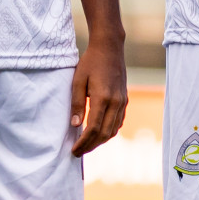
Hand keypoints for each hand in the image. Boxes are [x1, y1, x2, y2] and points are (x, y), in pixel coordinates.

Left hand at [70, 36, 127, 156]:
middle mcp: (116, 102)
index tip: (73, 150)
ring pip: (113, 130)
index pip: (93, 129)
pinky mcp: (124, 99)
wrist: (110, 47)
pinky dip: (109, 131)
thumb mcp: (78, 80)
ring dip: (100, 141)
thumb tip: (74, 125)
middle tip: (78, 152)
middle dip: (91, 146)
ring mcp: (122, 101)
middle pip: (104, 134)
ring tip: (87, 144)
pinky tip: (99, 132)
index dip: (83, 143)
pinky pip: (118, 122)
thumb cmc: (91, 62)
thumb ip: (77, 104)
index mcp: (103, 98)